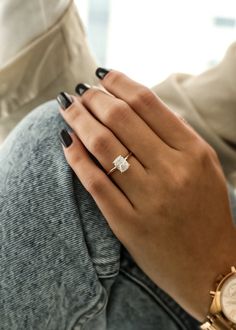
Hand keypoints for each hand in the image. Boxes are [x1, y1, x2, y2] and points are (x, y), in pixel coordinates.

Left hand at [58, 69, 235, 321]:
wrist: (211, 268)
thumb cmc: (207, 214)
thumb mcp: (203, 167)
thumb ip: (174, 136)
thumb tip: (135, 107)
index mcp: (193, 152)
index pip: (147, 103)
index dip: (119, 83)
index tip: (102, 75)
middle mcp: (172, 171)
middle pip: (121, 119)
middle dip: (93, 98)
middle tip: (80, 92)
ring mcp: (149, 199)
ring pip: (103, 146)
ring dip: (79, 121)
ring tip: (68, 110)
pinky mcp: (128, 224)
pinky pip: (94, 183)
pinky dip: (76, 159)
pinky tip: (67, 143)